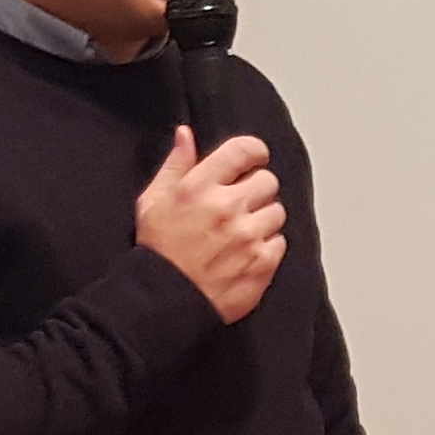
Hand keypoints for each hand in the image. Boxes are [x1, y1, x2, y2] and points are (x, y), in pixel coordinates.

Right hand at [136, 128, 286, 321]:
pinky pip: (281, 242)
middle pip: (268, 180)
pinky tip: (247, 252)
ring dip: (264, 218)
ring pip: (277, 211)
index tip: (253, 159)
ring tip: (242, 231)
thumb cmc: (157, 251)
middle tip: (242, 203)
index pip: (244, 150)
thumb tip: (186, 134)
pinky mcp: (262, 263)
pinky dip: (268, 245)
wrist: (163, 300)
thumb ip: (175, 165)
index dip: (254, 151)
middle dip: (257, 188)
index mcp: (200, 186)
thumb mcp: (153, 200)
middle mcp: (228, 207)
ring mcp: (248, 236)